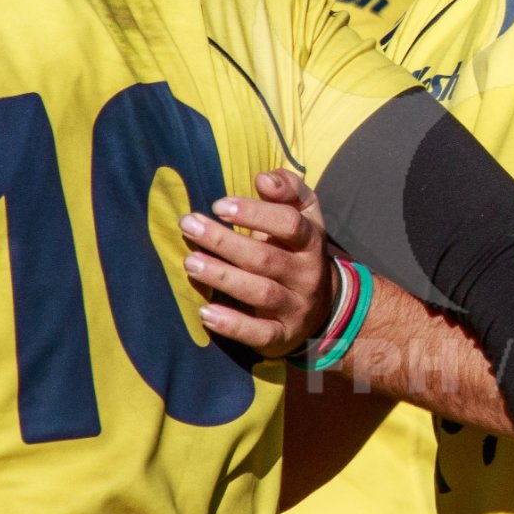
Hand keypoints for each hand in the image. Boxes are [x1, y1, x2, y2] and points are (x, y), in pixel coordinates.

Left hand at [180, 170, 332, 358]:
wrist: (323, 305)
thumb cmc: (297, 249)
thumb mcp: (304, 215)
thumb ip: (288, 189)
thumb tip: (263, 178)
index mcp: (311, 241)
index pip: (290, 224)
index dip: (255, 213)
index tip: (219, 205)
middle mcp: (307, 274)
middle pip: (267, 258)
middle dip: (225, 242)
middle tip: (189, 226)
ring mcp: (296, 307)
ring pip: (260, 293)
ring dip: (223, 277)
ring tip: (190, 262)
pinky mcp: (282, 335)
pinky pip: (260, 333)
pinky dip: (233, 324)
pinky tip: (205, 312)